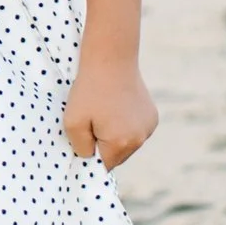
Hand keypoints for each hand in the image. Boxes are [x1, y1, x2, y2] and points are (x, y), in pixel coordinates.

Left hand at [63, 52, 155, 167]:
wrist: (110, 59)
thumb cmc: (89, 90)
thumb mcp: (72, 122)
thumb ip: (81, 148)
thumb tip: (89, 159)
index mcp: (121, 143)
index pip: (104, 166)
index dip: (91, 155)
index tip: (84, 138)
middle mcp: (140, 139)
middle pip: (117, 156)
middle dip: (103, 146)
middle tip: (92, 122)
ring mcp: (148, 128)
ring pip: (127, 144)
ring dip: (116, 136)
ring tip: (105, 112)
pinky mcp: (152, 117)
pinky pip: (135, 131)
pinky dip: (126, 126)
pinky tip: (117, 108)